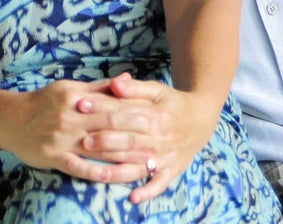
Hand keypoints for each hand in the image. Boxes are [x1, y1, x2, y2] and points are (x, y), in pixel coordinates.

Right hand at [0, 79, 153, 185]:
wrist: (10, 119)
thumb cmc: (43, 102)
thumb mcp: (69, 87)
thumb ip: (99, 86)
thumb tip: (127, 79)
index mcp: (76, 96)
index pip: (111, 101)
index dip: (134, 107)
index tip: (155, 112)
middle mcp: (71, 116)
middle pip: (109, 122)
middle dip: (136, 129)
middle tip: (159, 134)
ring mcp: (63, 138)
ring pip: (99, 147)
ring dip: (125, 154)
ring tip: (146, 159)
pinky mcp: (55, 157)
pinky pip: (80, 167)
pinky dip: (99, 173)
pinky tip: (116, 177)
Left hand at [76, 72, 217, 203]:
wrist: (201, 119)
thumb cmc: (172, 102)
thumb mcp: (157, 89)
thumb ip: (135, 88)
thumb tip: (115, 83)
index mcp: (156, 114)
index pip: (124, 112)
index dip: (102, 108)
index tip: (80, 105)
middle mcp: (160, 137)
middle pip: (129, 140)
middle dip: (105, 141)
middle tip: (83, 141)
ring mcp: (165, 156)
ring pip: (138, 164)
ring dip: (117, 168)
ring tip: (96, 170)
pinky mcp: (171, 171)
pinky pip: (159, 184)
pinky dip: (147, 192)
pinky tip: (133, 198)